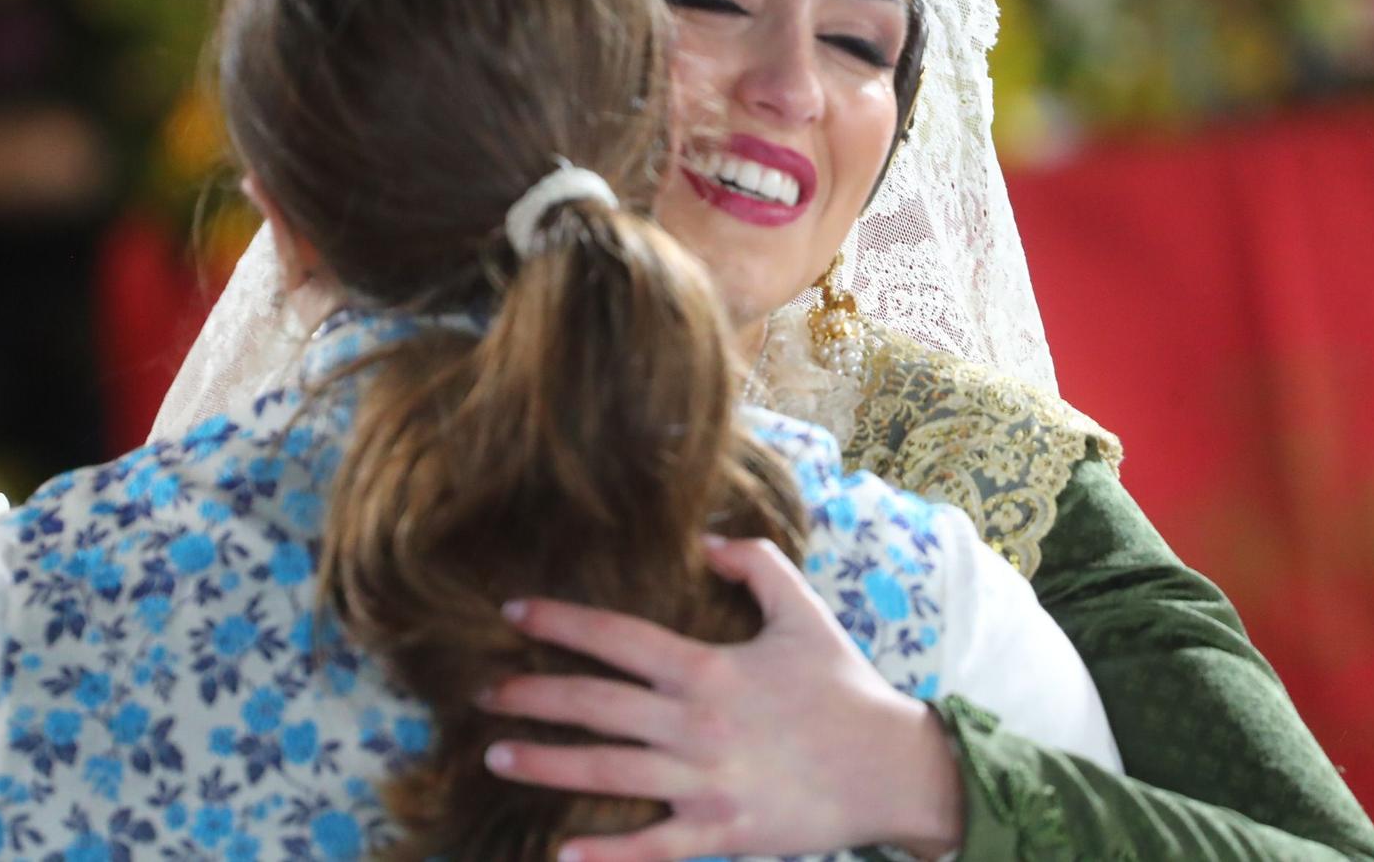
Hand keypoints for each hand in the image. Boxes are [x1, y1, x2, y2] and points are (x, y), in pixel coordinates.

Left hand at [481, 534, 963, 861]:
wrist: (893, 768)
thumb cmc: (844, 686)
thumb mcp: (803, 612)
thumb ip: (756, 566)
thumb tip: (707, 542)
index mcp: (708, 668)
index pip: (618, 638)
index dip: (561, 623)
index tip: (513, 612)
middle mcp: (694, 723)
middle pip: (595, 706)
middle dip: (532, 696)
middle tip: (480, 693)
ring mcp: (704, 782)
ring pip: (607, 773)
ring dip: (546, 764)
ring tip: (496, 756)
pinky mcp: (721, 831)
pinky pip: (653, 848)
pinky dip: (606, 854)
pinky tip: (560, 852)